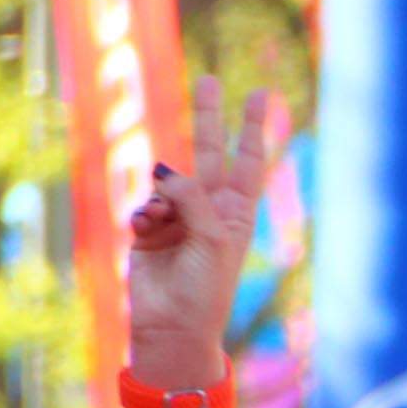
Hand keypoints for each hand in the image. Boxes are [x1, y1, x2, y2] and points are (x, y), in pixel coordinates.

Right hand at [127, 79, 281, 388]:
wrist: (172, 328)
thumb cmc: (203, 291)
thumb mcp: (211, 240)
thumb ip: (193, 198)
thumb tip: (166, 171)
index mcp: (237, 215)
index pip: (247, 162)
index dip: (253, 128)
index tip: (262, 94)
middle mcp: (209, 211)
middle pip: (210, 152)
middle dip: (209, 118)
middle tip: (210, 79)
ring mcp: (177, 218)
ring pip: (167, 182)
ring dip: (163, 197)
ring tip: (162, 225)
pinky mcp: (148, 228)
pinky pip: (144, 204)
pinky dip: (144, 214)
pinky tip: (145, 231)